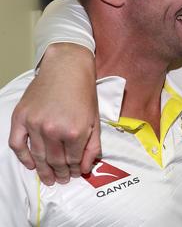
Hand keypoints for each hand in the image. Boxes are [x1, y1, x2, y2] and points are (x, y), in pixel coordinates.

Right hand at [8, 43, 99, 184]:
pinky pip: (17, 144)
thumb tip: (86, 168)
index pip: (73, 160)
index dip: (75, 170)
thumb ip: (92, 146)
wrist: (66, 68)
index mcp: (75, 131)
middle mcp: (53, 130)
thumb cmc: (83, 93)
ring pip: (37, 156)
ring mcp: (34, 124)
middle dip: (60, 174)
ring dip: (43, 171)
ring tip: (48, 179)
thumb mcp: (95, 120)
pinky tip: (31, 165)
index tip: (75, 175)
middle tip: (61, 181)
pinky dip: (23, 157)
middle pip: (55, 161)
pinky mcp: (20, 118)